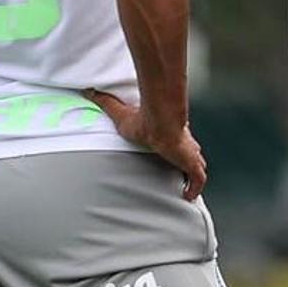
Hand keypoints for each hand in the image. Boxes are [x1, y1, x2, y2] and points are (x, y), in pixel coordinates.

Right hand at [84, 90, 206, 198]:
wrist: (158, 123)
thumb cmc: (141, 120)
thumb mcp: (119, 113)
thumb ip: (106, 102)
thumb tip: (89, 90)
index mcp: (170, 134)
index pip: (178, 140)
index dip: (178, 148)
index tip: (172, 154)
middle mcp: (182, 144)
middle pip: (191, 154)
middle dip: (189, 163)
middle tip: (182, 174)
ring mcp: (189, 154)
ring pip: (197, 167)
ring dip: (193, 177)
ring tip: (187, 189)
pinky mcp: (191, 164)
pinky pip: (198, 180)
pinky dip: (194, 188)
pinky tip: (187, 196)